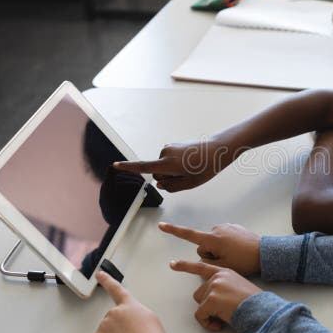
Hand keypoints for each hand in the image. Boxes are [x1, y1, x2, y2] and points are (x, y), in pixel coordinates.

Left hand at [92, 271, 167, 332]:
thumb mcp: (150, 319)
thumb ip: (136, 314)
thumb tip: (130, 320)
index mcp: (129, 306)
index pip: (116, 289)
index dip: (107, 280)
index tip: (99, 274)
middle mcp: (114, 313)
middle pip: (112, 318)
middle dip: (118, 328)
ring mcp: (104, 326)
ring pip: (106, 331)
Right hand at [113, 138, 235, 192]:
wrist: (218, 149)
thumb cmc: (205, 168)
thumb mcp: (189, 184)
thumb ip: (171, 187)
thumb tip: (160, 183)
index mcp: (167, 164)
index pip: (143, 167)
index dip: (128, 168)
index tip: (114, 165)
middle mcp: (165, 153)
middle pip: (157, 173)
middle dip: (168, 177)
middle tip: (187, 175)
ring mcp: (169, 147)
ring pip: (163, 166)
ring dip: (174, 170)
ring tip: (192, 167)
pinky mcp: (173, 145)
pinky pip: (169, 160)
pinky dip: (176, 164)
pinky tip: (191, 162)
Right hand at [159, 222, 261, 275]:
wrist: (264, 253)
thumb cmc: (244, 262)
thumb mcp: (222, 267)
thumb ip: (207, 262)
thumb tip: (203, 257)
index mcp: (213, 239)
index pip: (188, 235)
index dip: (173, 231)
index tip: (161, 225)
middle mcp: (217, 229)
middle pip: (203, 245)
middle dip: (210, 254)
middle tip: (225, 261)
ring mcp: (226, 226)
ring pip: (213, 241)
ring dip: (218, 249)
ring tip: (234, 256)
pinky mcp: (233, 226)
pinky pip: (223, 237)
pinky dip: (226, 243)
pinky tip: (237, 249)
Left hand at [169, 260, 261, 330]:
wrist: (261, 309)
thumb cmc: (254, 303)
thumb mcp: (239, 288)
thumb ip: (224, 288)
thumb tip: (213, 301)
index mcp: (225, 272)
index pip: (201, 267)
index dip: (185, 266)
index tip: (173, 264)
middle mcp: (218, 276)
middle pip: (199, 294)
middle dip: (208, 306)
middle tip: (222, 314)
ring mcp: (214, 286)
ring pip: (200, 305)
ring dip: (209, 315)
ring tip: (224, 318)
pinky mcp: (211, 299)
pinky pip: (200, 316)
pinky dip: (207, 324)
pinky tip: (220, 325)